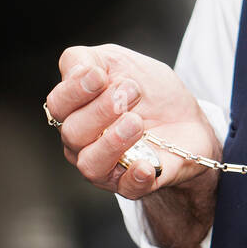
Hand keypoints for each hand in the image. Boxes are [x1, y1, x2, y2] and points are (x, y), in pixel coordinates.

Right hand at [46, 43, 221, 203]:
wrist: (188, 118)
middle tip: (132, 91)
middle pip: (73, 132)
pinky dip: (134, 176)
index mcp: (77, 108)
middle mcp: (83, 141)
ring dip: (113, 141)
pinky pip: (126, 188)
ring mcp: (106, 165)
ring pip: (90, 164)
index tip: (99, 75)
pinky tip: (146, 163)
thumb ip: (88, 59)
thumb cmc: (149, 89)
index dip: (74, 90)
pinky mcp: (133, 183)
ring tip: (137, 122)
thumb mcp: (120, 60)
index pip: (57, 104)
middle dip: (101, 110)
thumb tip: (77, 71)